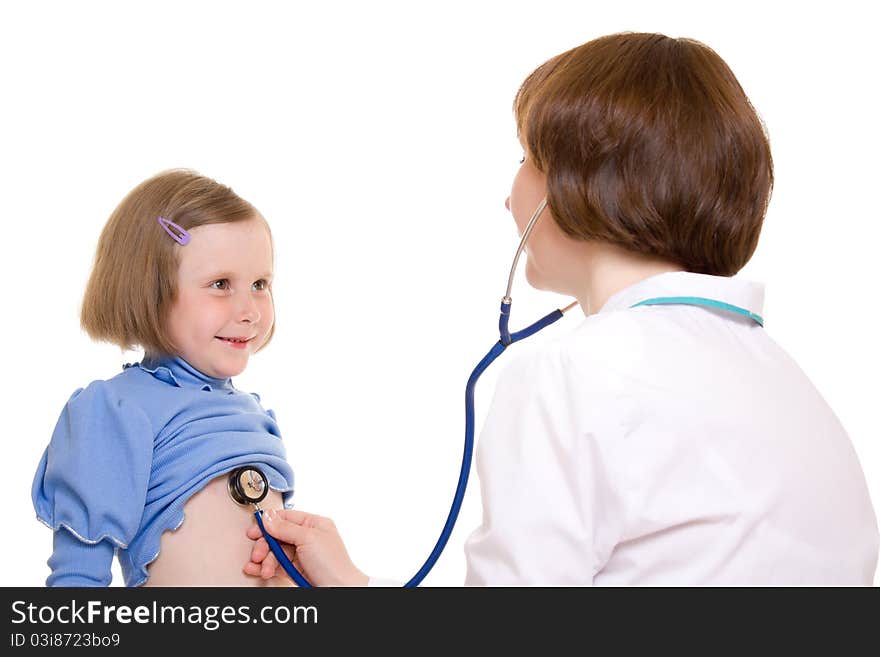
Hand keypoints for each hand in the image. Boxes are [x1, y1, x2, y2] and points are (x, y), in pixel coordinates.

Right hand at [244, 509, 368, 586]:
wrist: (339, 590)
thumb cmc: (333, 564)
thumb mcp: (308, 538)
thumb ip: (285, 527)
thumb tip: (268, 517)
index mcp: (314, 524)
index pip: (286, 517)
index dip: (269, 522)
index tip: (255, 529)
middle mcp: (307, 538)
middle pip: (277, 536)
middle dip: (265, 545)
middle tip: (258, 553)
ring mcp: (301, 554)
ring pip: (275, 552)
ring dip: (265, 559)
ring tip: (263, 567)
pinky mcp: (296, 570)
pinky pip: (276, 565)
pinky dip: (265, 567)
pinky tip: (258, 569)